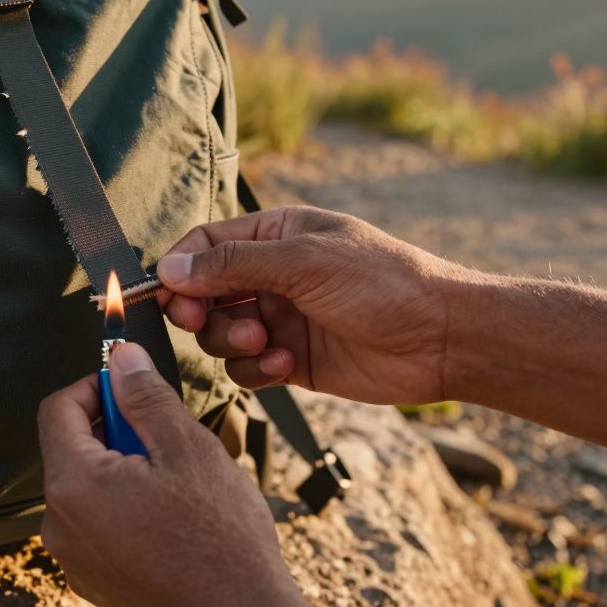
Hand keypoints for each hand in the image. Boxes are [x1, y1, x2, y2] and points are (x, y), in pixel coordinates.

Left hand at [37, 343, 319, 606]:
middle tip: (169, 438)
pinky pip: (100, 523)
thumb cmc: (220, 542)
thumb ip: (146, 397)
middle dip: (117, 431)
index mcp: (74, 486)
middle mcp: (60, 526)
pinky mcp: (95, 581)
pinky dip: (128, 506)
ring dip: (126, 469)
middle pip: (73, 449)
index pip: (57, 409)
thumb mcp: (188, 449)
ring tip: (179, 484)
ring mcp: (75, 559)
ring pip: (90, 487)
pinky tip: (174, 519)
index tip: (131, 386)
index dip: (95, 386)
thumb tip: (122, 359)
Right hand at [157, 206, 464, 404]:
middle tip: (200, 321)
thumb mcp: (304, 261)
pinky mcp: (292, 361)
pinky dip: (255, 370)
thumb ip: (232, 264)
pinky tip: (286, 366)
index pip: (205, 244)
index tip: (164, 294)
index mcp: (275, 235)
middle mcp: (273, 275)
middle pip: (204, 292)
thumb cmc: (382, 283)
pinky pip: (247, 368)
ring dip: (231, 341)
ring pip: (221, 334)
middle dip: (200, 310)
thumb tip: (168, 268)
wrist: (442, 338)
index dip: (179, 268)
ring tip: (265, 343)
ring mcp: (282, 319)